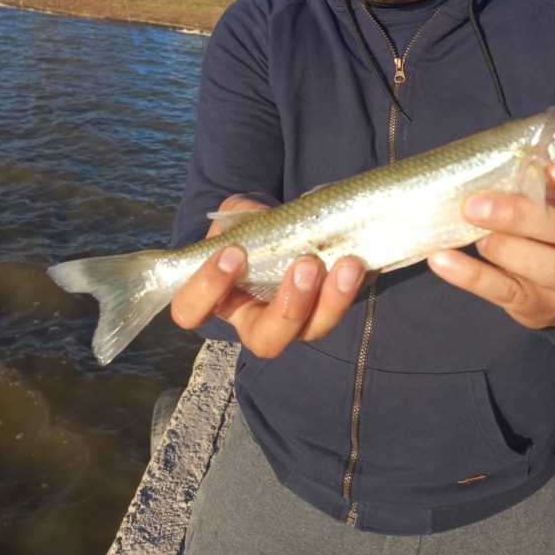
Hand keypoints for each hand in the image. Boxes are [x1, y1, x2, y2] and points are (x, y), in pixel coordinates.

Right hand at [170, 193, 366, 357]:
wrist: (288, 226)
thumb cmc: (250, 228)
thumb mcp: (237, 214)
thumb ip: (239, 213)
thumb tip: (258, 216)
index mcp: (219, 298)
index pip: (192, 310)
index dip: (207, 289)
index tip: (233, 253)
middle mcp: (257, 319)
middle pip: (266, 340)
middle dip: (288, 306)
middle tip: (305, 265)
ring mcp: (298, 320)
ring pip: (312, 330)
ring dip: (331, 299)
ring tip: (347, 263)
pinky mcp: (330, 306)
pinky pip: (344, 307)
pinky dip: (356, 285)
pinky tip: (361, 261)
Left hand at [427, 157, 554, 329]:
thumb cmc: (542, 215)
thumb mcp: (548, 189)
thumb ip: (530, 168)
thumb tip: (481, 153)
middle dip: (524, 215)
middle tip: (477, 205)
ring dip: (505, 248)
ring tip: (472, 230)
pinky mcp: (541, 305)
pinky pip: (508, 292)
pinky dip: (471, 276)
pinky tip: (441, 259)